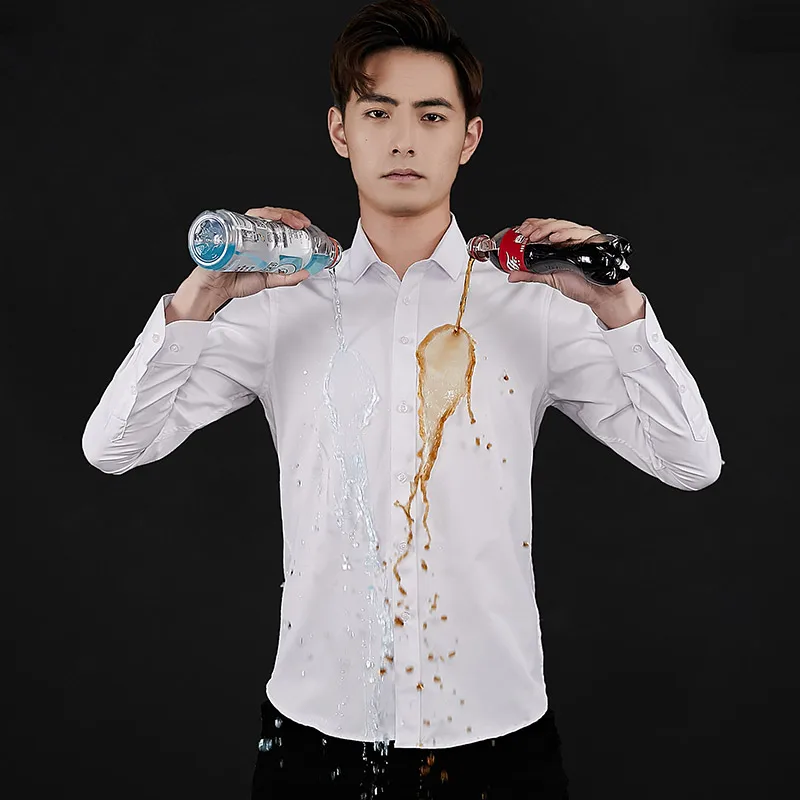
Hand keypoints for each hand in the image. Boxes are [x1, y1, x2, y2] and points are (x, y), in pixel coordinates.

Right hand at [191, 206, 313, 301]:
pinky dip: (257, 216)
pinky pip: (243, 218)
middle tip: (301, 224)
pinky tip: (268, 219)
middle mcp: (253, 234)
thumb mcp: (269, 280)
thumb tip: (305, 272)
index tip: (307, 227)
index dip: (295, 222)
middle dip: (290, 215)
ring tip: (289, 221)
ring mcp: (241, 230)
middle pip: (273, 216)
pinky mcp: (230, 230)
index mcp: (264, 242)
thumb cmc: (237, 281)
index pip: (280, 225)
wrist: (215, 289)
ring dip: (277, 214)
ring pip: (260, 213)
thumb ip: (287, 277)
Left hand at [508, 217, 636, 308]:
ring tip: (536, 236)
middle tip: (524, 233)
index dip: (532, 226)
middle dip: (537, 226)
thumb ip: (531, 274)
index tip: (520, 232)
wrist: (602, 297)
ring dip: (548, 229)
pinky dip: (567, 234)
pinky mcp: (595, 242)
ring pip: (565, 225)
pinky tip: (556, 239)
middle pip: (553, 224)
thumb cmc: (582, 285)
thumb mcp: (550, 278)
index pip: (546, 227)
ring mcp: (584, 239)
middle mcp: (572, 238)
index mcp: (561, 243)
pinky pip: (581, 233)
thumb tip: (511, 275)